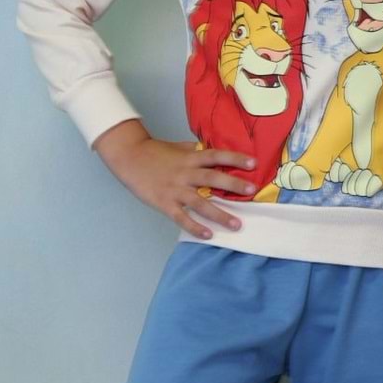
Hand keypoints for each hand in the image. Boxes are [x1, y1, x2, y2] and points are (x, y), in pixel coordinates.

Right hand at [91, 119, 256, 238]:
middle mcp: (185, 173)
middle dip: (233, 185)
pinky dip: (195, 227)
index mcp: (190, 158)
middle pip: (213, 178)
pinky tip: (209, 235)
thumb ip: (195, 151)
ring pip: (201, 203)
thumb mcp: (177, 148)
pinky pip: (182, 217)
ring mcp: (175, 189)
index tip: (253, 163)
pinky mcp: (164, 203)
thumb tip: (212, 150)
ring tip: (237, 224)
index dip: (235, 159)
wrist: (128, 157)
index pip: (216, 156)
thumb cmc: (154, 152)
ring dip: (220, 214)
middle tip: (252, 191)